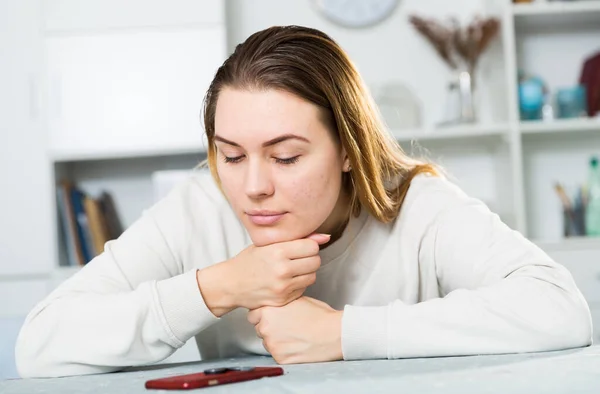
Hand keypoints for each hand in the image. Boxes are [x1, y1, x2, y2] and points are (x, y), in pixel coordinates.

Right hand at [197, 234, 329, 315]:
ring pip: (312, 276)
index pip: (312, 246)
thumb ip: (297, 239)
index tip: (301, 248)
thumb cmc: (249, 261)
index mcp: (278, 251)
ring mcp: (283, 286)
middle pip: (315, 261)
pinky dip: (298, 284)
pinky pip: (303, 289)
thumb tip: (325, 237)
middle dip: (310, 259)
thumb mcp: (269, 244)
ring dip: (306, 272)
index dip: (308, 246)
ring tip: (292, 269)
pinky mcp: (283, 299)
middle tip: (297, 259)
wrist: (231, 284)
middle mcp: (282, 269)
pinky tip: (286, 281)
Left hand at [247, 296, 342, 363]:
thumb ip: (279, 303)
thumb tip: (273, 304)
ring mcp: (271, 344)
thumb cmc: (318, 315)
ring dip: (276, 340)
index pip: (252, 315)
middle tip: (286, 327)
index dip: (263, 315)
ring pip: (267, 342)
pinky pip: (277, 354)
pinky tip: (297, 345)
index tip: (273, 317)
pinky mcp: (279, 358)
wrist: (333, 333)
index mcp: (268, 311)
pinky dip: (284, 351)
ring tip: (294, 336)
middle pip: (259, 329)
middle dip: (269, 328)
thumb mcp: (296, 300)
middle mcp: (265, 327)